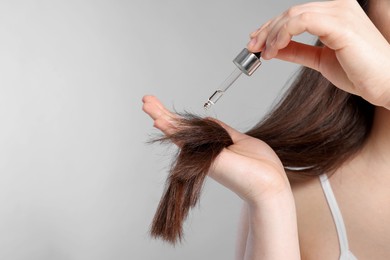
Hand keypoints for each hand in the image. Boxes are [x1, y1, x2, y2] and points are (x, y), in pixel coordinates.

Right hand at [142, 95, 291, 204]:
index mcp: (211, 145)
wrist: (269, 181)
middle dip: (162, 113)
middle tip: (146, 100)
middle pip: (178, 129)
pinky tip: (159, 120)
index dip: (175, 118)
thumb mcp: (239, 139)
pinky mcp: (204, 158)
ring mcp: (201, 154)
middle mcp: (202, 150)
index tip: (163, 109)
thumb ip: (221, 129)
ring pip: (177, 132)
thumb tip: (208, 120)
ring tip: (145, 103)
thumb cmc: (259, 164)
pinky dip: (171, 129)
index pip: (188, 128)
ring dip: (160, 116)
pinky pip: (185, 140)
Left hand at [247, 0, 389, 108]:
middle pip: (290, 12)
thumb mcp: (320, 61)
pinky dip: (282, 35)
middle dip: (266, 31)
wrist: (385, 84)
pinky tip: (275, 50)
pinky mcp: (339, 24)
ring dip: (272, 34)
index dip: (271, 27)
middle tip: (253, 47)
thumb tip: (275, 49)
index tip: (256, 42)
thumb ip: (298, 51)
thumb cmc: (361, 72)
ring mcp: (340, 12)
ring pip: (292, 15)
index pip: (295, 14)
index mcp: (335, 13)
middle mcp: (338, 7)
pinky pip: (301, 22)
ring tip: (264, 52)